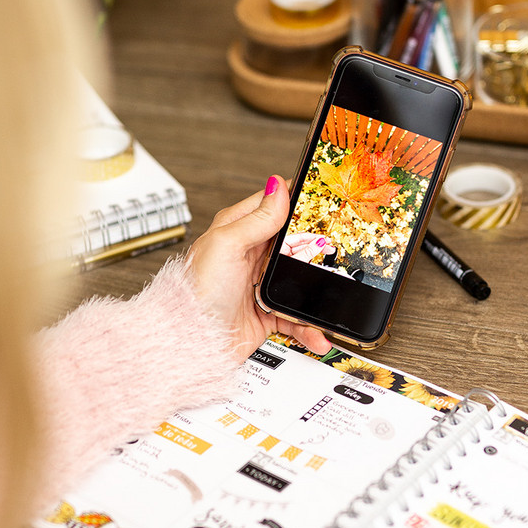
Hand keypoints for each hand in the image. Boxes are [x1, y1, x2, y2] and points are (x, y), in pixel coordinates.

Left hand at [187, 175, 332, 361]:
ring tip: (331, 290)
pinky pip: (297, 315)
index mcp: (236, 231)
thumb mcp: (227, 244)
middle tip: (333, 247)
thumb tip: (278, 186)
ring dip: (317, 288)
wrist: (194, 341)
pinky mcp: (268, 312)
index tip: (321, 199)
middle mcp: (248, 255)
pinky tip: (318, 329)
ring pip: (299, 279)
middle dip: (314, 246)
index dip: (295, 201)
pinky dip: (309, 324)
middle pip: (292, 242)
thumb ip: (256, 218)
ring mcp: (260, 284)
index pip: (271, 206)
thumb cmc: (198, 292)